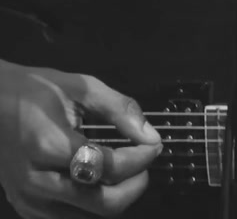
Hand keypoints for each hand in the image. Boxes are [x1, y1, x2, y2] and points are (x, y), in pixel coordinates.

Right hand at [0, 59, 161, 217]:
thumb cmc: (34, 89)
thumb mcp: (79, 86)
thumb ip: (118, 108)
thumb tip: (149, 133)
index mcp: (48, 146)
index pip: (107, 167)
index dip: (139, 158)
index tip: (154, 144)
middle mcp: (37, 182)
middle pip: (101, 203)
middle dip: (134, 186)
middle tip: (145, 164)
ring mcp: (29, 200)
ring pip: (88, 218)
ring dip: (116, 198)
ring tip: (126, 172)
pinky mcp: (26, 208)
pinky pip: (68, 218)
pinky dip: (92, 205)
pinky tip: (100, 182)